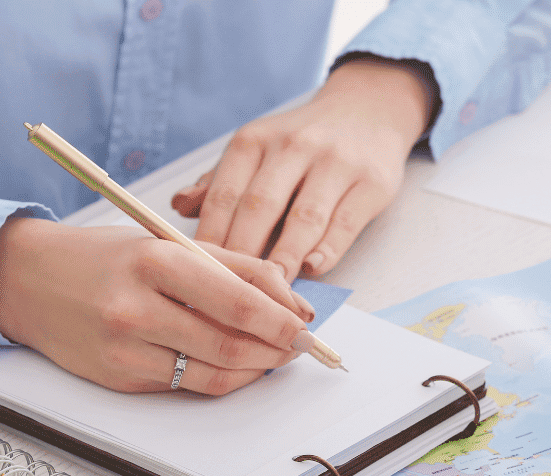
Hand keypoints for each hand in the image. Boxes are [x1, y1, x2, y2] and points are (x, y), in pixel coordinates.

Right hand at [0, 218, 316, 394]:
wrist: (27, 279)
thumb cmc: (109, 257)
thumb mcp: (171, 243)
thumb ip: (238, 268)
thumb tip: (295, 304)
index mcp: (157, 261)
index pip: (240, 302)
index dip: (283, 321)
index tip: (307, 327)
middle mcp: (138, 307)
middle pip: (233, 345)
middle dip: (277, 350)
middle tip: (298, 346)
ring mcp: (125, 348)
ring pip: (215, 375)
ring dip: (256, 370)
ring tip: (273, 355)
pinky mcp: (119, 377)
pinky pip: (187, 386)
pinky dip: (222, 379)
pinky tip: (235, 364)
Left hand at [171, 56, 436, 280]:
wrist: (368, 109)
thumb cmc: (305, 140)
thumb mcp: (258, 147)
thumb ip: (220, 179)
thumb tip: (179, 206)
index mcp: (256, 140)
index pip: (226, 194)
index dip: (211, 237)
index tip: (200, 273)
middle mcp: (294, 146)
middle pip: (260, 207)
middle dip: (243, 253)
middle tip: (231, 292)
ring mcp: (335, 163)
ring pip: (304, 218)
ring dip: (285, 258)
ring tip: (271, 291)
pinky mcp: (371, 182)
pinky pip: (345, 223)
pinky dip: (328, 249)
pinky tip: (314, 268)